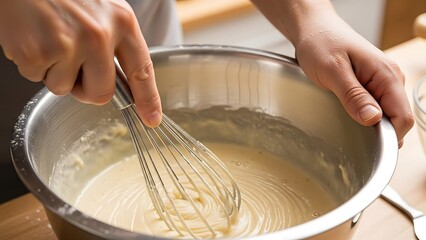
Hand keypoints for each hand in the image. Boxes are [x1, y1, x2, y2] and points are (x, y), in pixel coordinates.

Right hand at [0, 0, 161, 126]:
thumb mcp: (104, 8)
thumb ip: (116, 42)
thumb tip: (120, 81)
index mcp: (121, 22)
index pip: (142, 71)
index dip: (147, 99)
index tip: (151, 118)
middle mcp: (99, 35)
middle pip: (102, 93)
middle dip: (87, 89)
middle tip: (74, 66)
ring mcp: (68, 45)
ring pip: (64, 89)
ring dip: (55, 72)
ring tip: (50, 39)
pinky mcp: (37, 52)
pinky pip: (36, 78)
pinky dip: (33, 63)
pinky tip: (34, 37)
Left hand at [252, 0, 413, 146]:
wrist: (313, 29)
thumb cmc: (321, 43)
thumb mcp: (332, 70)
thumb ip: (353, 95)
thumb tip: (373, 120)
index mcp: (387, 75)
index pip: (403, 118)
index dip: (389, 137)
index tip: (367, 145)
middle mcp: (390, 79)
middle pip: (397, 120)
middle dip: (379, 134)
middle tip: (351, 135)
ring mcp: (380, 83)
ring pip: (385, 116)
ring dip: (370, 126)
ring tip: (347, 124)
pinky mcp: (370, 85)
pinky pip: (375, 108)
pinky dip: (364, 117)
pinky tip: (348, 117)